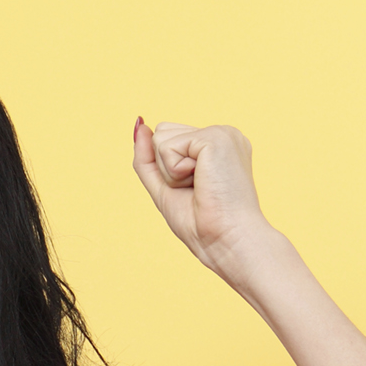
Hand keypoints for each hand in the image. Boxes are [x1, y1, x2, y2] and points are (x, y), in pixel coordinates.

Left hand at [133, 119, 285, 287]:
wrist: (225, 240)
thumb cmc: (201, 222)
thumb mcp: (165, 185)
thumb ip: (149, 156)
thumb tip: (140, 125)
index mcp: (216, 145)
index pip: (168, 139)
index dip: (167, 170)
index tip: (196, 190)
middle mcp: (222, 134)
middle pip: (161, 134)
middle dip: (166, 168)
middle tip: (197, 189)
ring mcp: (222, 133)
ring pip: (161, 138)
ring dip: (170, 171)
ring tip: (200, 186)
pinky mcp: (216, 137)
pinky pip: (167, 147)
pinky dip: (175, 172)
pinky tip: (202, 182)